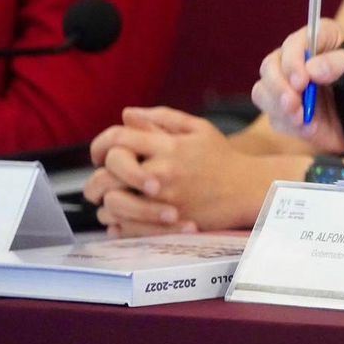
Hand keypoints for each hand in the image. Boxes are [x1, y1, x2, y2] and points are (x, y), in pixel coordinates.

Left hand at [85, 108, 273, 235]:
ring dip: (105, 204)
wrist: (248, 190)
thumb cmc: (222, 158)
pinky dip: (116, 224)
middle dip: (95, 180)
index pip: (118, 139)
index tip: (99, 155)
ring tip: (110, 202)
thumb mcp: (198, 129)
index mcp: (168, 146)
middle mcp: (163, 173)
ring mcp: (163, 201)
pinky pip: (126, 228)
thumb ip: (161, 118)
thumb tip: (127, 115)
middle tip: (97, 184)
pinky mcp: (167, 225)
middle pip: (107, 174)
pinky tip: (121, 219)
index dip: (100, 145)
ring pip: (112, 204)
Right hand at [252, 18, 343, 153]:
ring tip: (300, 118)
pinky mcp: (287, 111)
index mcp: (320, 40)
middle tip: (293, 103)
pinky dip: (288, 124)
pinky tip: (308, 127)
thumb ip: (340, 64)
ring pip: (264, 92)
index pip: (297, 42)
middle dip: (279, 86)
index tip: (302, 80)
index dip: (294, 60)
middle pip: (270, 66)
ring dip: (279, 107)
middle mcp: (298, 60)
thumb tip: (312, 68)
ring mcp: (289, 86)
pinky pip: (275, 117)